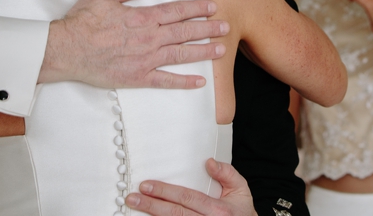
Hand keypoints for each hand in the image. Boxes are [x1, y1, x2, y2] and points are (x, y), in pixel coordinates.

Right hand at [39, 0, 229, 88]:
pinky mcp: (136, 78)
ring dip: (202, 52)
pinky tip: (199, 82)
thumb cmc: (83, 21)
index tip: (213, 6)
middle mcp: (148, 38)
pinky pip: (165, 81)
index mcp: (142, 17)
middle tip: (226, 27)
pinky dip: (183, 82)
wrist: (65, 50)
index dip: (197, 9)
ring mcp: (144, 60)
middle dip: (207, 29)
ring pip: (180, 55)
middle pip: (184, 32)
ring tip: (220, 50)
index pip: (177, 11)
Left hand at [127, 160, 256, 215]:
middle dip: (151, 206)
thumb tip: (208, 162)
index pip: (187, 199)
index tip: (146, 185)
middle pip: (175, 215)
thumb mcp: (241, 189)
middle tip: (132, 198)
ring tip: (134, 207)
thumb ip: (226, 173)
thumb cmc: (241, 211)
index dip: (165, 192)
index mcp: (218, 210)